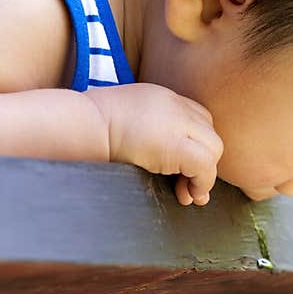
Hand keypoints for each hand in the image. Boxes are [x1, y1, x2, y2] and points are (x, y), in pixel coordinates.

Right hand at [87, 83, 222, 205]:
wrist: (79, 127)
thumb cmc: (88, 129)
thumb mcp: (122, 123)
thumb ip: (147, 134)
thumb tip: (160, 162)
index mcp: (161, 98)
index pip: (197, 118)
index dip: (196, 145)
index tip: (184, 168)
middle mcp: (174, 104)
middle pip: (210, 134)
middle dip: (205, 163)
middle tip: (187, 187)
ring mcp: (178, 121)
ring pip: (213, 149)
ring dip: (205, 176)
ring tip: (187, 194)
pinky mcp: (176, 143)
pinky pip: (206, 165)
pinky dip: (202, 182)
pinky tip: (187, 194)